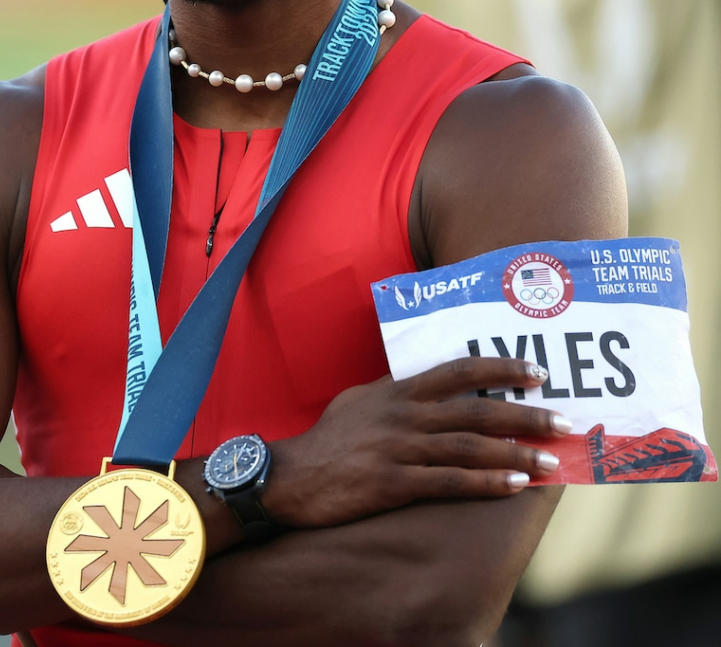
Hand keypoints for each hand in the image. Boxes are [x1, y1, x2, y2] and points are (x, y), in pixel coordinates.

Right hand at [267, 356, 569, 528]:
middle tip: (564, 421)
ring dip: (516, 453)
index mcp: (398, 391)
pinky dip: (485, 482)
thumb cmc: (327, 439)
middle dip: (525, 413)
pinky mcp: (393, 483)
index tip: (536, 372)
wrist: (289, 476)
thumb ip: (394, 393)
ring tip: (552, 461)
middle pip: (476, 409)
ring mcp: (399, 448)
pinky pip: (449, 482)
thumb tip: (422, 384)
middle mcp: (404, 414)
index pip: (459, 370)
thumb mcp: (358, 401)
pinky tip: (514, 485)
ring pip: (469, 446)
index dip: (501, 368)